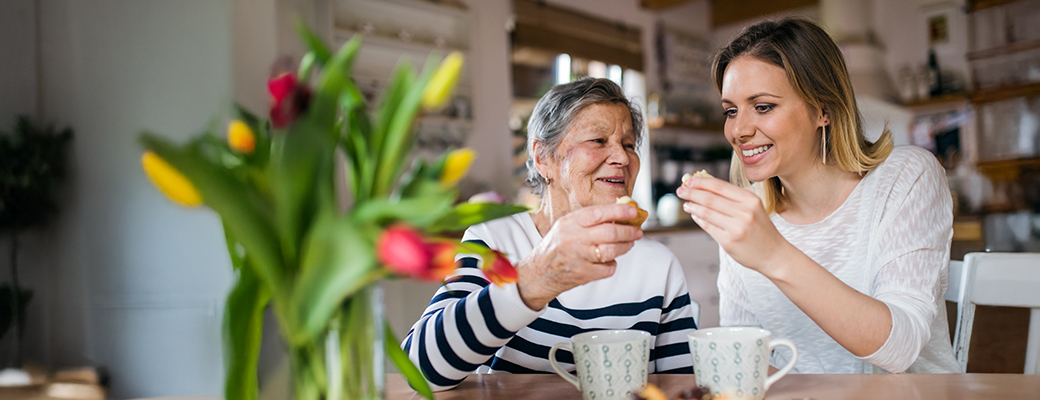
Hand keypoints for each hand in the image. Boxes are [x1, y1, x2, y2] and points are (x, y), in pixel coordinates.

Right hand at [516, 204, 642, 309]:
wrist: (539, 272)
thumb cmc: (557, 245)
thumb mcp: (566, 226)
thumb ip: (588, 219)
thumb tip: (618, 210)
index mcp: (570, 223)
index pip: (598, 213)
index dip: (618, 211)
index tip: (633, 210)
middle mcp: (574, 239)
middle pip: (609, 233)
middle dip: (628, 231)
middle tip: (637, 231)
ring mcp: (579, 258)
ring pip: (612, 250)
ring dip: (625, 246)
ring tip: (629, 243)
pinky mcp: (583, 274)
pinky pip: (608, 268)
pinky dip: (612, 264)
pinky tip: (609, 260)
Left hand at [675, 176, 789, 274]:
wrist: (774, 254)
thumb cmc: (761, 229)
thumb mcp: (753, 208)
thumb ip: (732, 198)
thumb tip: (705, 186)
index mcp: (750, 200)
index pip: (719, 186)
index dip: (701, 182)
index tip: (688, 181)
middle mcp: (744, 212)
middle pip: (710, 199)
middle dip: (691, 193)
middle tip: (680, 190)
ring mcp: (736, 228)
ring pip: (706, 213)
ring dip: (692, 206)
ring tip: (686, 204)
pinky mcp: (729, 241)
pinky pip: (708, 227)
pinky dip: (699, 219)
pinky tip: (695, 216)